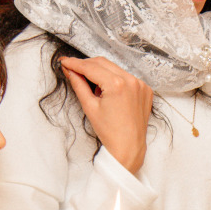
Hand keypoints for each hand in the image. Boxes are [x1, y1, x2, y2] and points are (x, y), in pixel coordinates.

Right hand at [60, 57, 153, 174]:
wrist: (128, 147)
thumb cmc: (110, 132)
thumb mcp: (89, 107)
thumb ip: (78, 84)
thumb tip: (70, 70)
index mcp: (117, 85)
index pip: (91, 67)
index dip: (75, 63)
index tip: (65, 61)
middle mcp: (131, 81)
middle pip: (103, 63)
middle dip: (87, 65)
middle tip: (74, 70)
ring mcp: (140, 84)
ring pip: (115, 68)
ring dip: (101, 72)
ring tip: (93, 87)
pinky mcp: (145, 89)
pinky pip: (126, 77)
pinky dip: (115, 80)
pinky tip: (109, 93)